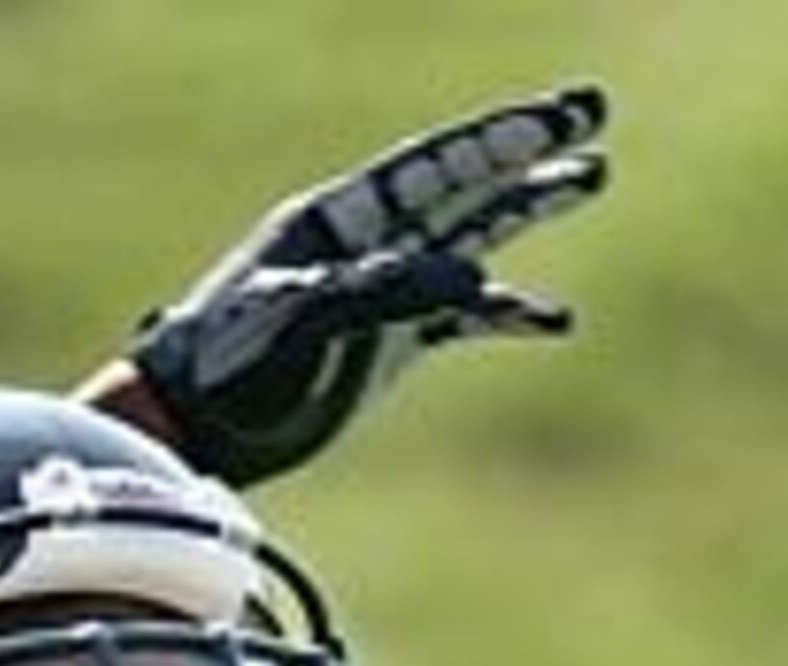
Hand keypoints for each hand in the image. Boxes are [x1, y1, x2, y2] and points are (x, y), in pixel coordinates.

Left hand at [123, 83, 608, 487]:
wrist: (194, 431)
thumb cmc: (229, 368)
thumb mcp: (299, 323)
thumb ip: (380, 293)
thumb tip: (472, 280)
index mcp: (338, 222)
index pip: (431, 168)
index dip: (494, 140)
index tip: (555, 115)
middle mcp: (367, 247)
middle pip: (461, 185)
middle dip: (524, 149)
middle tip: (593, 112)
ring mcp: (381, 296)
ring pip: (470, 239)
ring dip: (526, 208)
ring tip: (588, 174)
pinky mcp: (387, 347)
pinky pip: (460, 320)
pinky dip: (506, 314)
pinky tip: (553, 319)